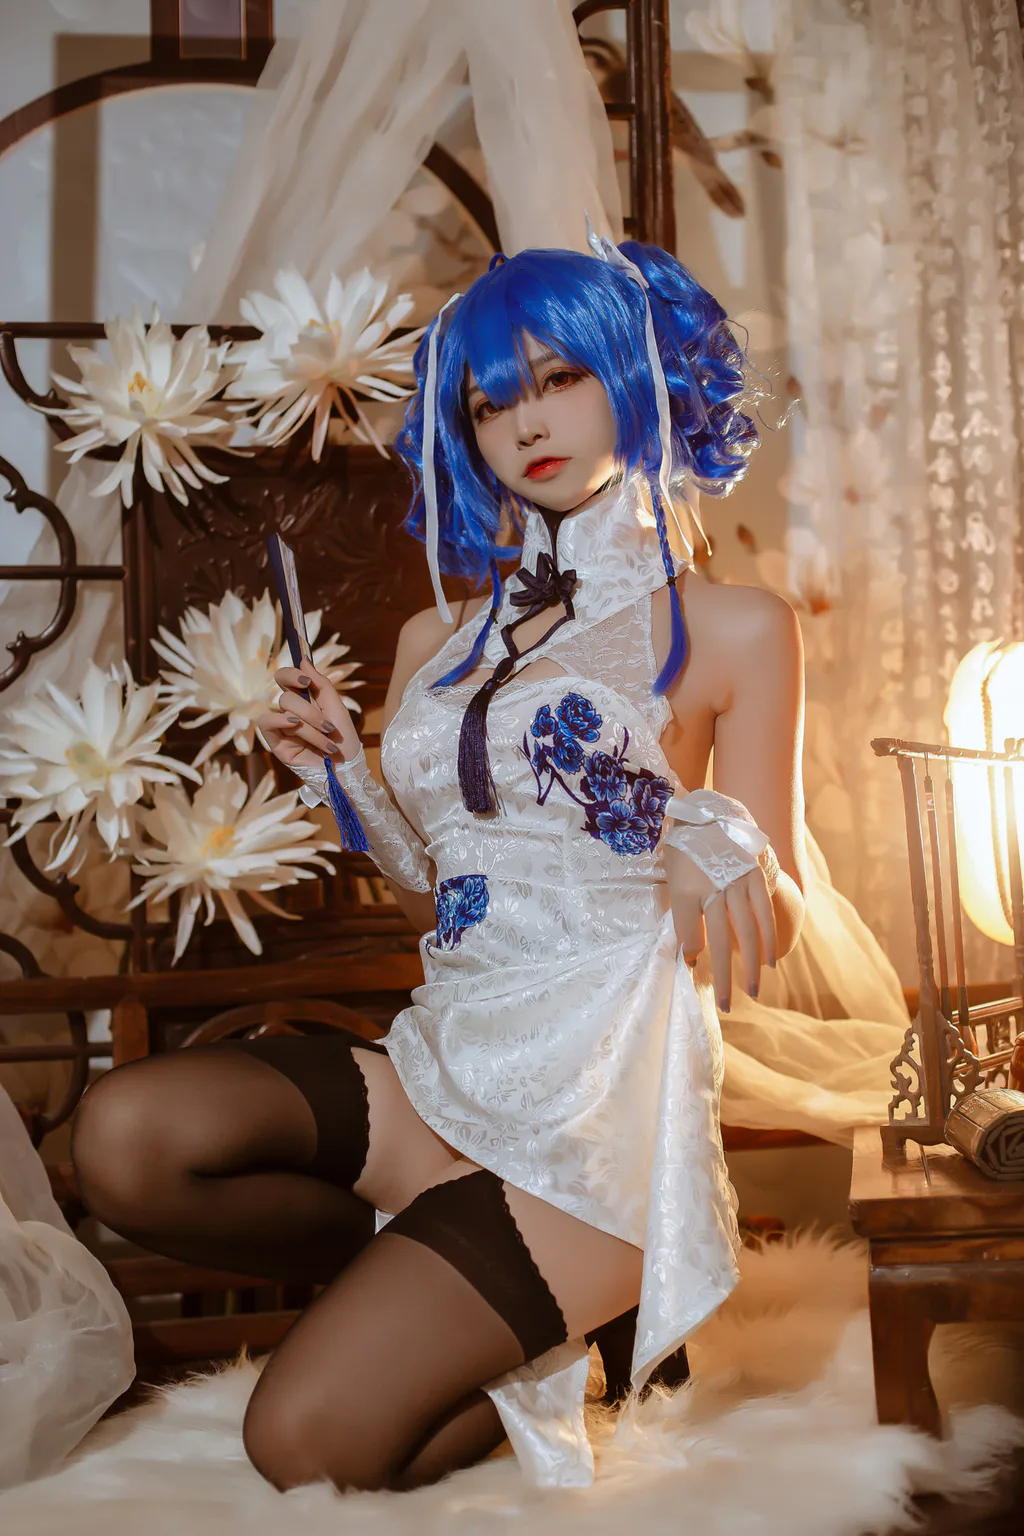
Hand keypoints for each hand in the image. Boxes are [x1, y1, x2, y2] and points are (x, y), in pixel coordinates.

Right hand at [254, 663, 361, 770]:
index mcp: (304, 701)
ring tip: (326, 742)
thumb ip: (322, 684)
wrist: (348, 770)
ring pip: (284, 711)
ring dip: (309, 725)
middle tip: (329, 726)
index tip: (306, 681)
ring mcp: (282, 728)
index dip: (291, 674)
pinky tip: (295, 726)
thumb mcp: (337, 709)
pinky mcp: (276, 743)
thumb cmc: (345, 742)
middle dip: (311, 710)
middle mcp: (290, 712)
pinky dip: (280, 721)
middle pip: (287, 696)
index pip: (286, 679)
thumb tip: (303, 660)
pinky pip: (266, 723)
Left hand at [664, 843, 776, 1012]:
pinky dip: (767, 940)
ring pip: (746, 931)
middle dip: (723, 976)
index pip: (686, 930)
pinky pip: (764, 914)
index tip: (692, 969)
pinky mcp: (756, 878)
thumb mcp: (673, 877)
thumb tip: (691, 952)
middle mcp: (713, 887)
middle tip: (727, 1006)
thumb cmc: (687, 850)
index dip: (689, 952)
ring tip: (753, 991)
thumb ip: (681, 913)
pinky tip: (769, 962)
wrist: (710, 811)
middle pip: (718, 939)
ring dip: (750, 965)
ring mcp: (738, 883)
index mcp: (687, 887)